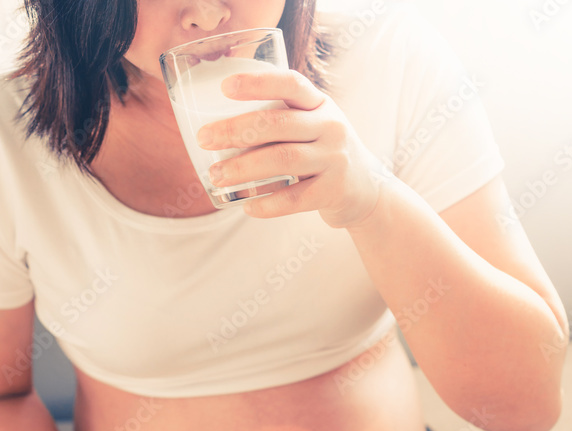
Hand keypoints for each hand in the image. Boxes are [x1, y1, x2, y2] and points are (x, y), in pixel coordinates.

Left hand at [197, 69, 387, 228]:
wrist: (367, 190)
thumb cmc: (325, 154)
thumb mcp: (314, 126)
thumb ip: (281, 120)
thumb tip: (220, 129)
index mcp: (320, 104)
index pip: (289, 84)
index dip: (257, 83)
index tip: (224, 87)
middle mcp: (330, 126)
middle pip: (276, 124)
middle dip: (235, 131)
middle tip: (204, 139)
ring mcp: (334, 159)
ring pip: (282, 160)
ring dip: (243, 169)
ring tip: (217, 175)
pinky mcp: (333, 191)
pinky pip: (294, 199)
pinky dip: (267, 204)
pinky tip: (246, 206)